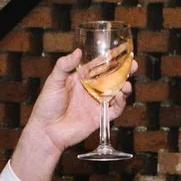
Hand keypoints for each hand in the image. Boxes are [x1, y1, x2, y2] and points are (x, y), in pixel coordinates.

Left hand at [8, 50, 133, 180]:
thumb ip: (64, 65)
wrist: (46, 131)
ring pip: (117, 92)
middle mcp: (91, 89)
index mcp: (82, 78)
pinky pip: (115, 109)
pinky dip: (121, 103)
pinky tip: (121, 96)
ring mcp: (96, 103)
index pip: (100, 64)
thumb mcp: (54, 81)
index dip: (112, 57)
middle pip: (113, 77)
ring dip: (125, 86)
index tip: (123, 49)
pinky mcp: (100, 117)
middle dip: (125, 71)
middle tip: (133, 64)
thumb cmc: (47, 105)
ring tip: (127, 83)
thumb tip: (78, 51)